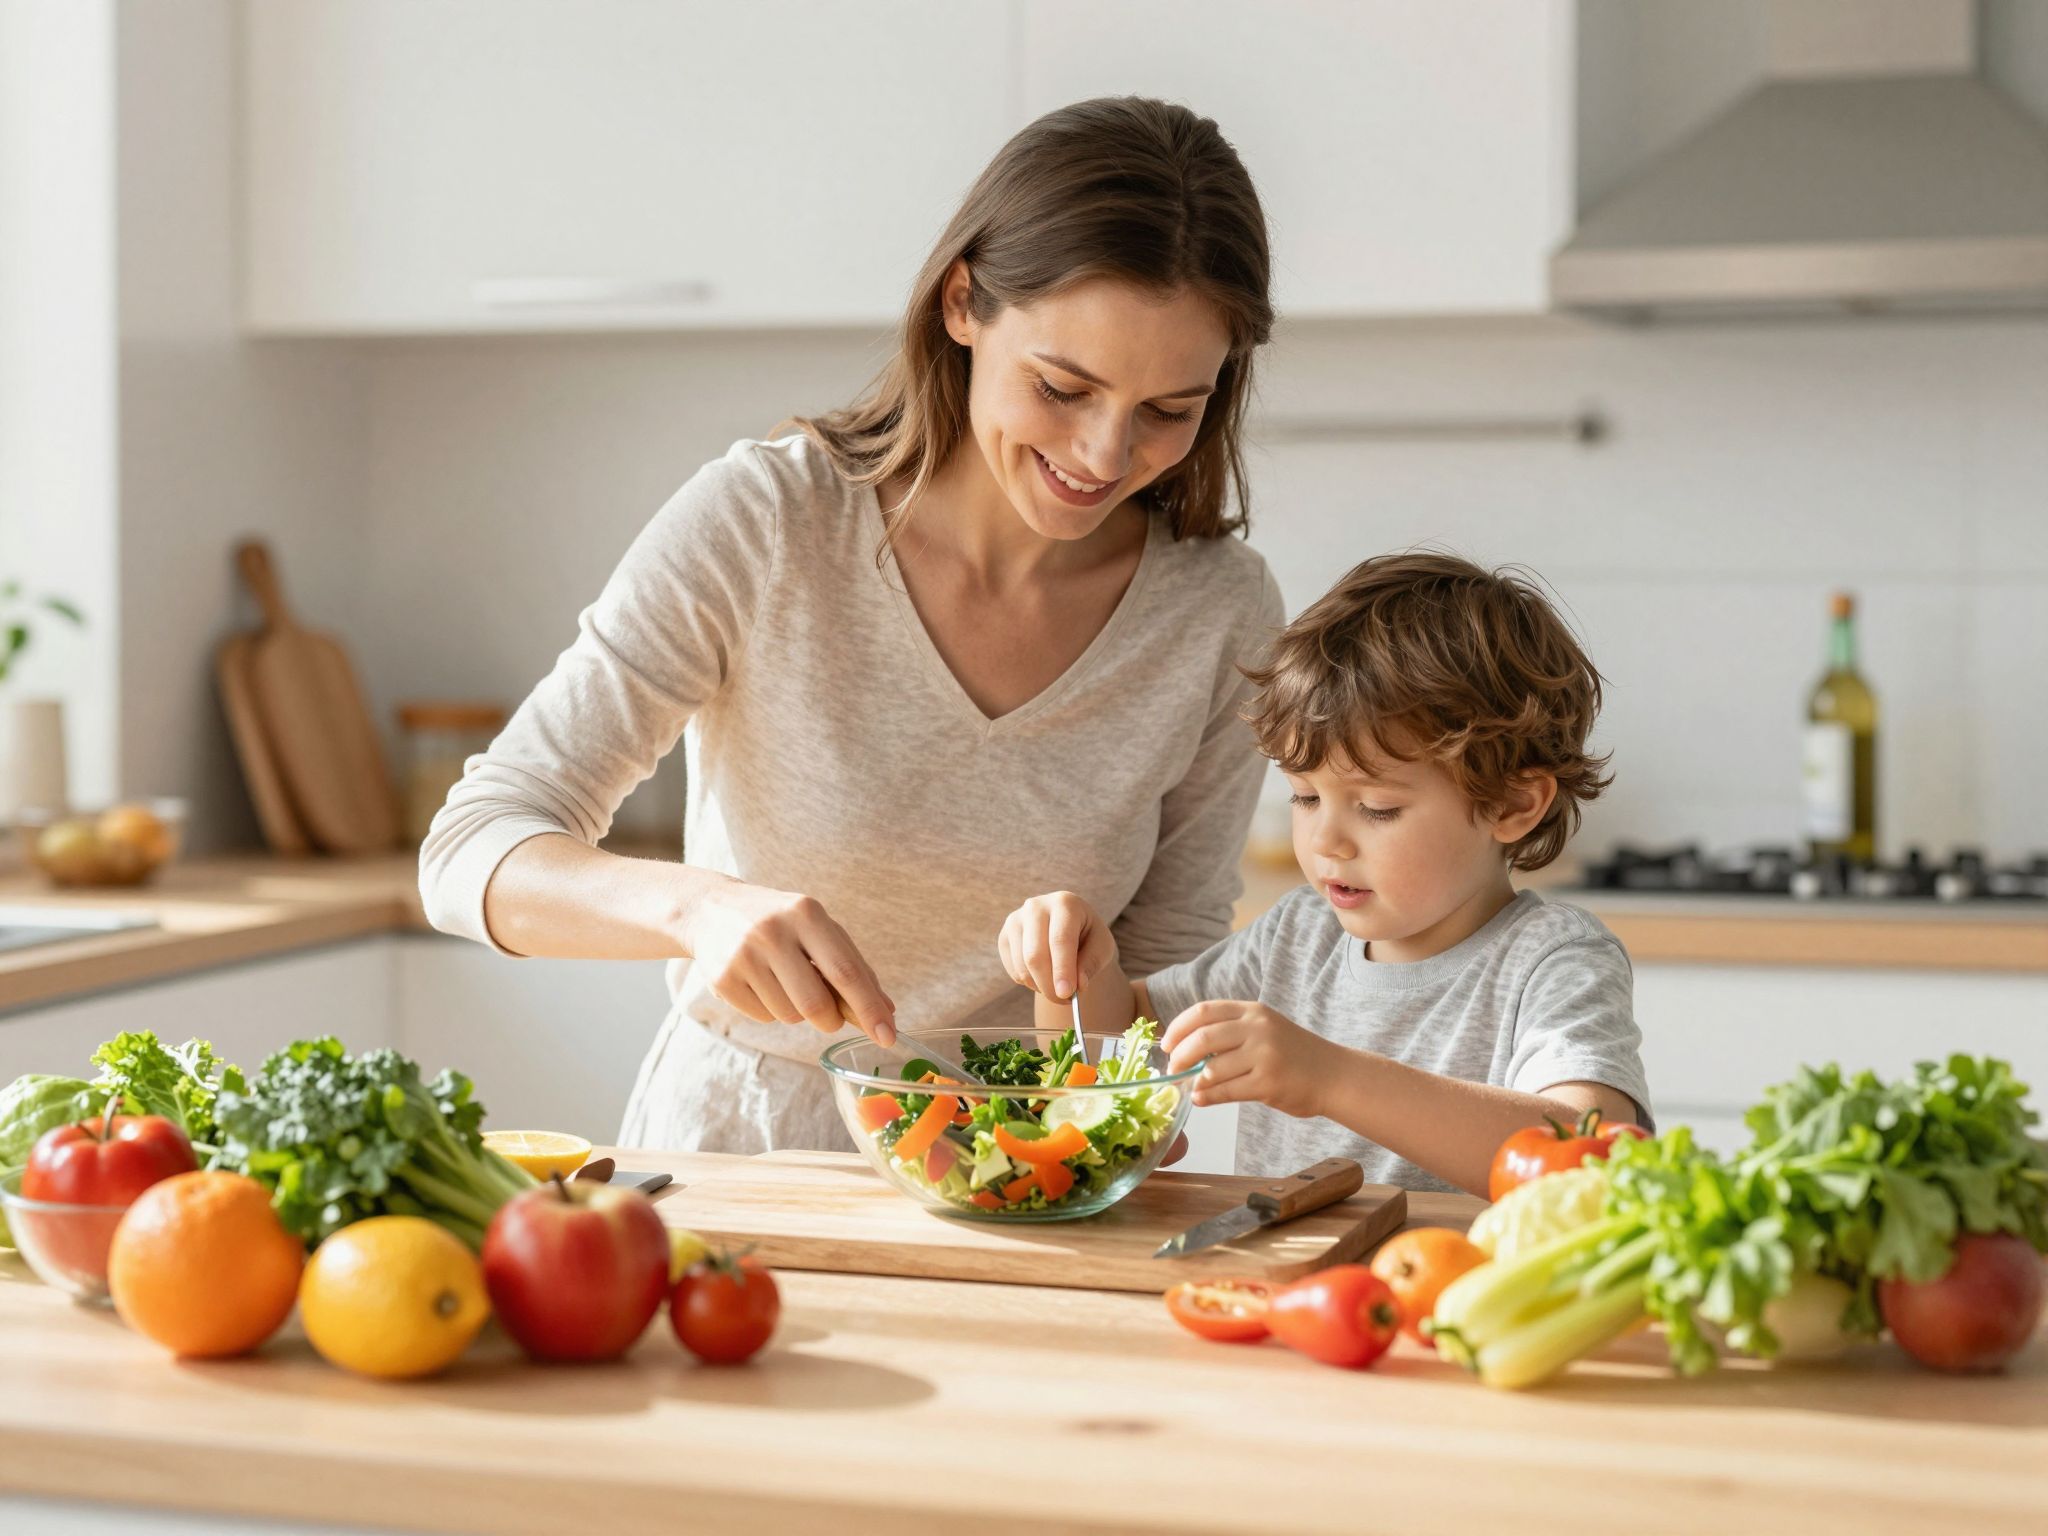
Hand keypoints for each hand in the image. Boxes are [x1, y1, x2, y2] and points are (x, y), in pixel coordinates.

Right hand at [680, 879, 895, 1042]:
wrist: (712, 909)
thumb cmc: (781, 923)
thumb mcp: (818, 930)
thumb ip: (853, 967)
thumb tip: (886, 1012)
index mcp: (806, 914)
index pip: (845, 971)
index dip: (869, 1008)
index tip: (888, 1036)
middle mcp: (773, 932)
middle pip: (816, 1004)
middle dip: (831, 1020)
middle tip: (830, 1016)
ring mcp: (743, 956)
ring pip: (790, 1016)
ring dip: (797, 1012)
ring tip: (784, 982)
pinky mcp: (722, 979)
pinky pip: (763, 1018)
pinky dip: (771, 1011)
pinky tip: (760, 984)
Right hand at [997, 891, 1116, 1001]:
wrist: (1068, 928)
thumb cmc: (1088, 936)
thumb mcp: (1102, 947)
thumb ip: (1091, 963)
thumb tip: (1077, 985)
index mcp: (1064, 903)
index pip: (1060, 939)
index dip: (1063, 969)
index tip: (1067, 994)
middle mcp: (1035, 907)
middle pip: (1035, 955)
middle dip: (1050, 985)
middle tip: (1064, 1001)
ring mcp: (1015, 921)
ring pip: (1023, 966)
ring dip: (1042, 986)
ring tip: (1059, 986)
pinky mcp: (1004, 937)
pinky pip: (1014, 971)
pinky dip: (1030, 983)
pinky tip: (1044, 976)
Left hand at [1162, 1001, 1334, 1118]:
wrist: (1334, 1075)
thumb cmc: (1294, 1055)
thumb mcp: (1264, 1030)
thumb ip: (1230, 1033)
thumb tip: (1185, 1050)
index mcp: (1253, 1011)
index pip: (1203, 1011)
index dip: (1178, 1027)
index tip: (1166, 1044)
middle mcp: (1257, 1028)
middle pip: (1202, 1037)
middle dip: (1179, 1055)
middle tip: (1171, 1068)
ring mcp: (1264, 1055)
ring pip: (1212, 1067)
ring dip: (1194, 1079)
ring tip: (1190, 1086)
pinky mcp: (1268, 1083)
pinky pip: (1226, 1090)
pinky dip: (1207, 1096)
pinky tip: (1201, 1099)